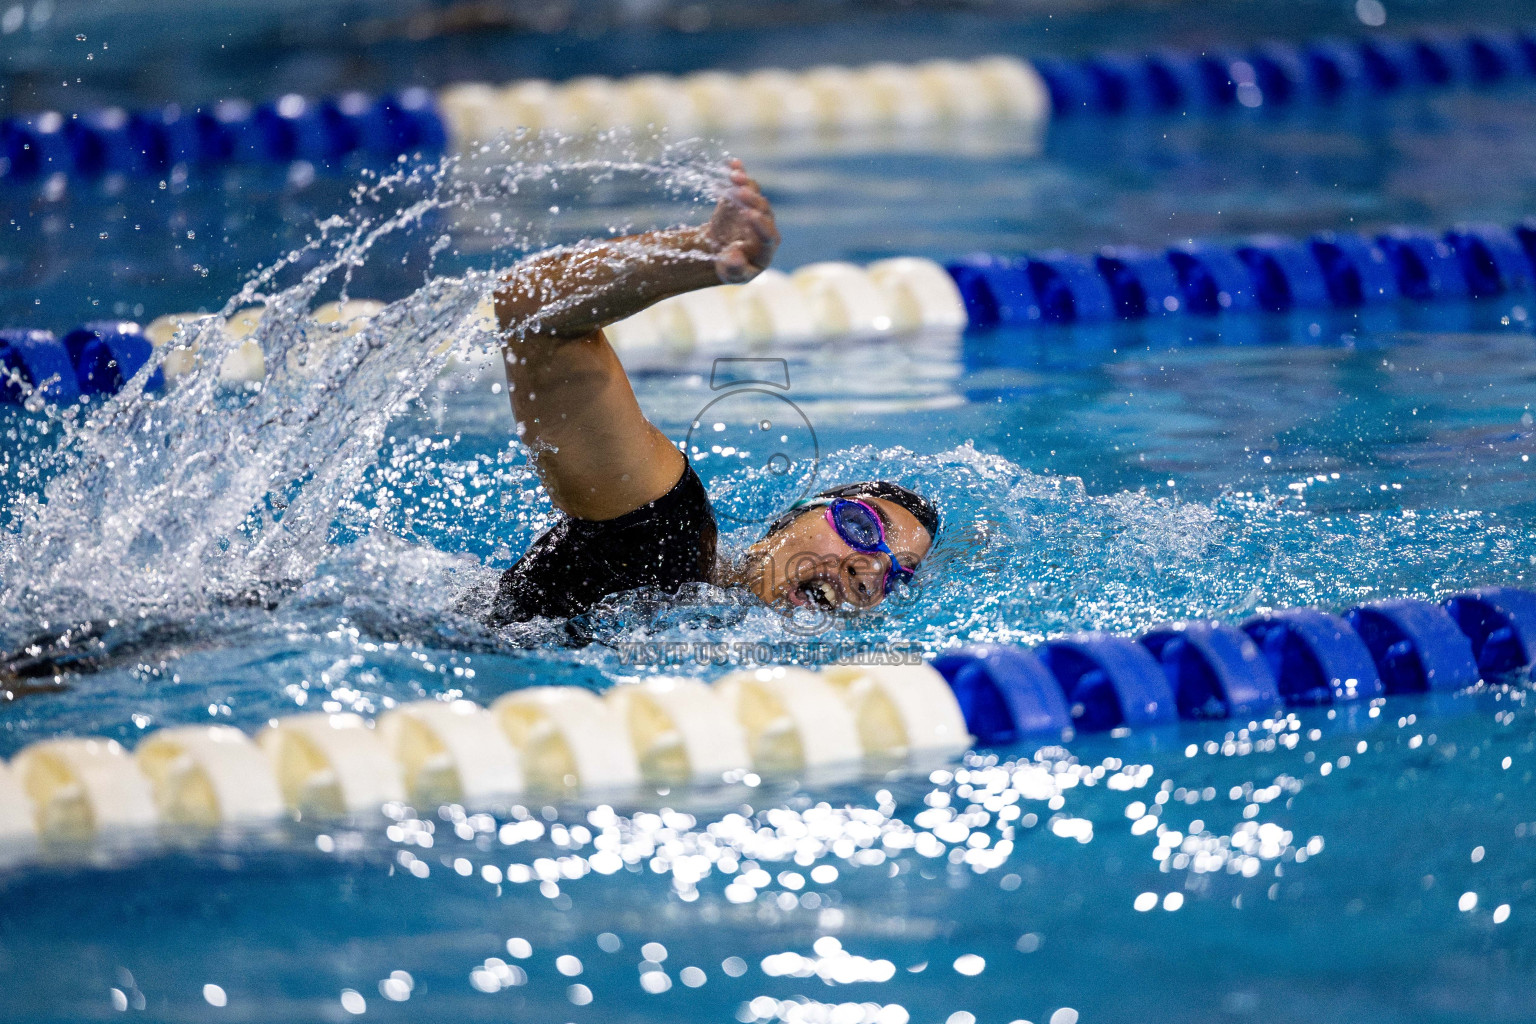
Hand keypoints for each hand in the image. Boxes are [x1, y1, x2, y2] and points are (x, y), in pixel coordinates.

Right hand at [704, 159, 779, 283]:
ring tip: (734, 176)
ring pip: (754, 194)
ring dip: (745, 184)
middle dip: (752, 201)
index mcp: (767, 245)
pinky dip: (739, 174)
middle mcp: (765, 224)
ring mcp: (755, 209)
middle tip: (741, 192)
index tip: (748, 215)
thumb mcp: (732, 273)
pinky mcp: (744, 199)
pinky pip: (744, 184)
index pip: (769, 234)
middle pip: (763, 210)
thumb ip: (734, 267)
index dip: (760, 225)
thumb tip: (733, 257)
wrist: (724, 251)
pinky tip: (733, 163)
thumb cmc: (733, 268)